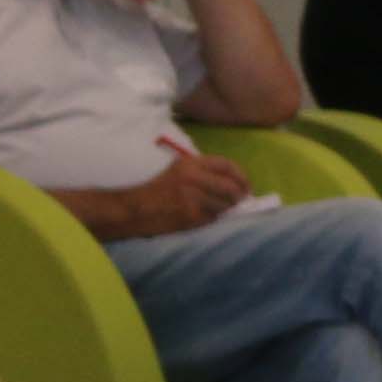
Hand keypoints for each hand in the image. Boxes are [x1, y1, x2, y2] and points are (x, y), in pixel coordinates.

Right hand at [98, 143, 254, 238]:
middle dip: (240, 196)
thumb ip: (203, 172)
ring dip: (226, 209)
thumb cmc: (158, 190)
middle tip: (241, 201)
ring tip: (219, 210)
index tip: (246, 185)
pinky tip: (203, 217)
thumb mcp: (178, 171)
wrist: (134, 209)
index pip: (226, 165)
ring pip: (223, 204)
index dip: (240, 175)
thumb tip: (235, 182)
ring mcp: (192, 197)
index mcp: (191, 163)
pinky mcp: (190, 215)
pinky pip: (212, 218)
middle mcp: (193, 177)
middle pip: (230, 186)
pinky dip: (212, 219)